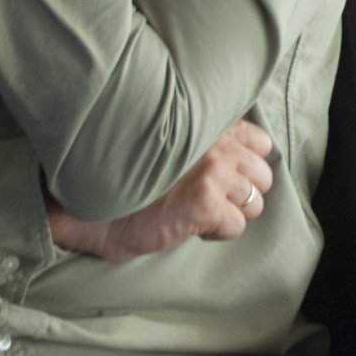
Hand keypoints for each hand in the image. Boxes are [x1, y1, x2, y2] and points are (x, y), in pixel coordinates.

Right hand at [48, 119, 274, 262]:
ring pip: (255, 201)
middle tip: (210, 201)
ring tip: (200, 213)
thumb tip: (240, 162)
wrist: (91, 204)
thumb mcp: (171, 144)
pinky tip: (192, 227)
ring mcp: (215, 170)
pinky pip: (236, 226)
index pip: (260, 141)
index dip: (245, 166)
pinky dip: (217, 232)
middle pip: (263, 175)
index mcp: (210, 123)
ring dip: (231, 213)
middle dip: (241, 193)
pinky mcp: (206, 202)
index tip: (222, 178)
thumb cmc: (126, 174)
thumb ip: (205, 141)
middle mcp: (218, 141)